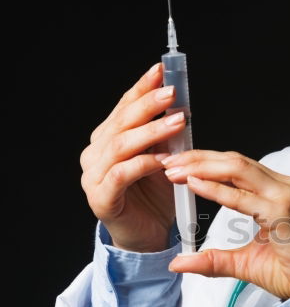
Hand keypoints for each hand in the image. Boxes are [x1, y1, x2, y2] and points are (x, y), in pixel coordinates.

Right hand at [79, 62, 187, 251]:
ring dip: (150, 132)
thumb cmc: (155, 197)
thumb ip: (164, 134)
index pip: (124, 107)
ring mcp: (94, 177)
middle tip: (171, 94)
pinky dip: (143, 164)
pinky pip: (121, 175)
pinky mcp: (101, 198)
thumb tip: (178, 103)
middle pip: (121, 123)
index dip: (141, 88)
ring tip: (176, 122)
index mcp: (107, 139)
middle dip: (148, 105)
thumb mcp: (164, 157)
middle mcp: (96, 154)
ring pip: (120, 146)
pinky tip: (163, 160)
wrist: (148, 236)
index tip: (161, 71)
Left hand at [163, 150, 289, 298]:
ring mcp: (286, 196)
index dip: (205, 162)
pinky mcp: (284, 212)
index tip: (177, 164)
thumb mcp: (244, 262)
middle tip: (168, 160)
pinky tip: (194, 184)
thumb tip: (179, 262)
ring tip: (174, 169)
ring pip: (238, 169)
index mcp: (278, 192)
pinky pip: (243, 197)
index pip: (238, 167)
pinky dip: (216, 189)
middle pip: (235, 161)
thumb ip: (213, 259)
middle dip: (198, 158)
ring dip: (202, 166)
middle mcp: (284, 187)